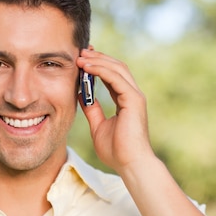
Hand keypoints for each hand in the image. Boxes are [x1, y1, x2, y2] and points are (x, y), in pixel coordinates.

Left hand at [76, 49, 154, 173]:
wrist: (130, 164)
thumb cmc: (117, 151)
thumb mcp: (98, 126)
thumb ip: (92, 109)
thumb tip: (81, 95)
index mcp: (126, 100)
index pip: (112, 76)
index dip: (98, 65)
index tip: (82, 59)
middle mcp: (132, 95)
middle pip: (116, 67)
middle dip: (98, 57)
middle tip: (80, 51)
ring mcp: (135, 96)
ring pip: (117, 68)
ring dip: (98, 60)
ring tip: (81, 56)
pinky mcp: (134, 100)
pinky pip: (116, 78)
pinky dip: (101, 70)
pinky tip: (87, 67)